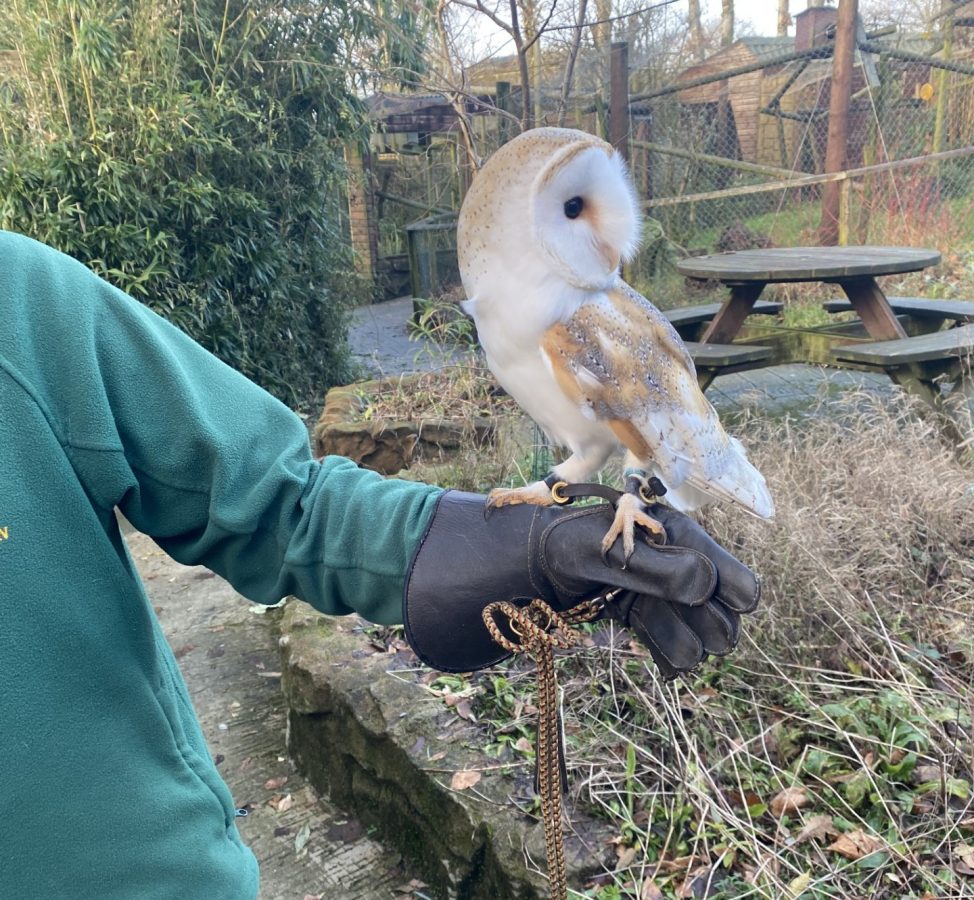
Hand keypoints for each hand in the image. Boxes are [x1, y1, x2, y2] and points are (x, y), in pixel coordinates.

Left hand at [403, 491, 758, 672]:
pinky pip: (671, 644)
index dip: (729, 596)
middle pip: (722, 612)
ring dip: (689, 645)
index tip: (708, 607)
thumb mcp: (600, 554)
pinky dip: (672, 658)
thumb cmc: (558, 546)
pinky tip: (668, 668)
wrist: (523, 567)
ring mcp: (660, 593)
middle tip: (687, 631)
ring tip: (669, 647)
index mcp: (677, 538)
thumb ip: (651, 569)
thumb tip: (704, 587)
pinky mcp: (641, 615)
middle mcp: (676, 565)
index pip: (733, 577)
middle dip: (710, 626)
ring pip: (698, 633)